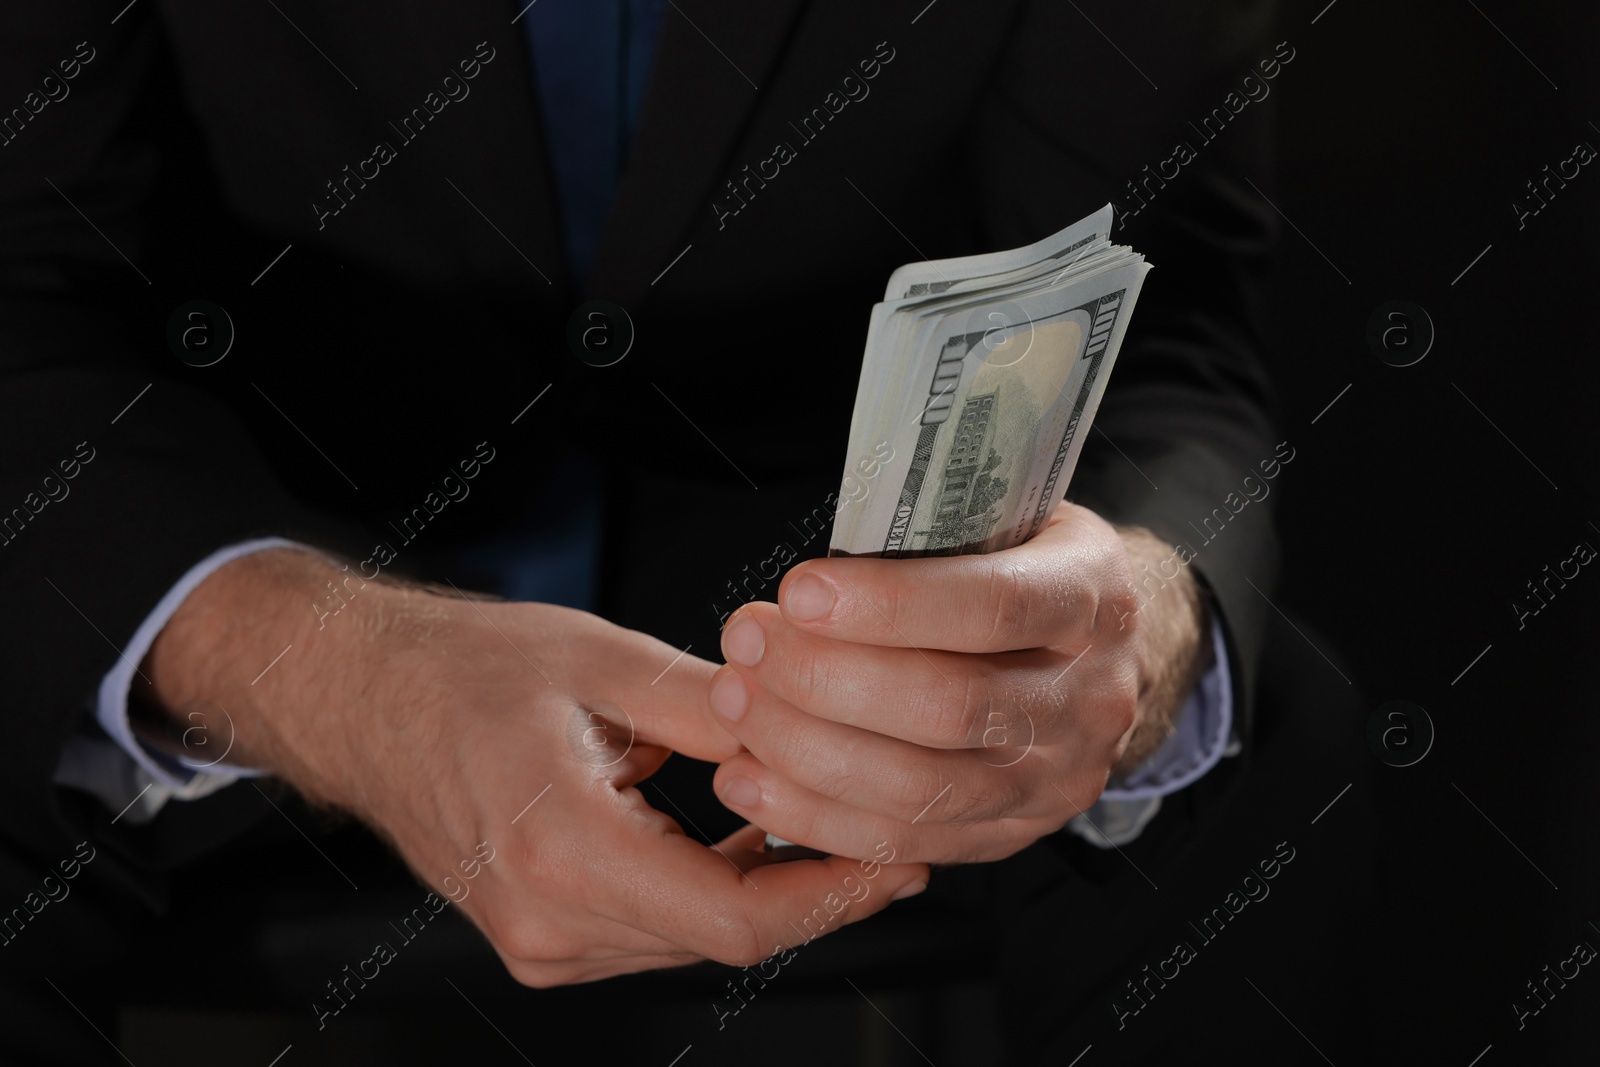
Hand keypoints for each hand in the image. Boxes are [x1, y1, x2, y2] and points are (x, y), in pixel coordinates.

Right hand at [144, 549, 928, 985]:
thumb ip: (711, 706)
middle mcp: (547, 918)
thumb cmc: (458, 670)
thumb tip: (807, 725)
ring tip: (818, 810)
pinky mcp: (538, 936)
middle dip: (813, 885)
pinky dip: (710, 886)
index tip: (896, 860)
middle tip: (884, 821)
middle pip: (726, 935)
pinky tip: (743, 828)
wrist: (360, 698)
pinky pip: (654, 928)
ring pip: (694, 937)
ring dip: (764, 885)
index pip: (737, 919)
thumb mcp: (601, 663)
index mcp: (564, 848)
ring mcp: (538, 938)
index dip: (834, 896)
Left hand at [706, 502, 1211, 864]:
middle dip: (828, 680)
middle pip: (950, 708)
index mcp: (1094, 601)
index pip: (994, 608)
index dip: (891, 605)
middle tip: (748, 645)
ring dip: (807, 752)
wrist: (1106, 650)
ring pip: (921, 788)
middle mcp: (1088, 700)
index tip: (798, 591)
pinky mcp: (1013, 834)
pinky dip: (815, 817)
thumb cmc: (1027, 566)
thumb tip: (810, 582)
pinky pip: (906, 842)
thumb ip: (929, 540)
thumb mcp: (1006, 520)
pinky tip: (748, 781)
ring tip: (734, 705)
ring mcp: (1056, 780)